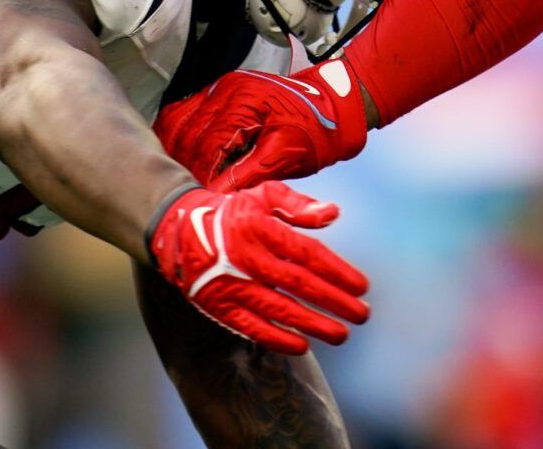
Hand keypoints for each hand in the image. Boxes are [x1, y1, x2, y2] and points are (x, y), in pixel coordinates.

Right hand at [148, 181, 369, 353]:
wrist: (179, 229)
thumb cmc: (235, 211)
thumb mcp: (265, 195)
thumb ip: (299, 205)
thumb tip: (333, 214)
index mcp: (262, 228)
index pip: (307, 253)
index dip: (337, 271)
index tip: (363, 286)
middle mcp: (247, 258)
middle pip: (298, 284)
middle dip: (334, 302)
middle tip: (362, 315)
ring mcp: (231, 285)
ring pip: (278, 309)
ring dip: (313, 324)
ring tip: (341, 335)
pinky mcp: (219, 306)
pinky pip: (251, 327)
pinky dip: (276, 339)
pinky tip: (302, 346)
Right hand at [156, 61, 368, 191]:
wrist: (338, 107)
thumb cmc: (318, 130)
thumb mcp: (285, 156)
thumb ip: (247, 175)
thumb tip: (215, 197)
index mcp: (242, 101)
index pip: (206, 145)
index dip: (201, 177)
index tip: (200, 201)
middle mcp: (225, 89)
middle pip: (185, 133)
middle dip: (184, 166)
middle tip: (187, 194)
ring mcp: (221, 88)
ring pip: (178, 121)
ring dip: (178, 151)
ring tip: (182, 180)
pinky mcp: (222, 94)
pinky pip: (187, 113)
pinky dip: (182, 137)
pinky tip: (183, 159)